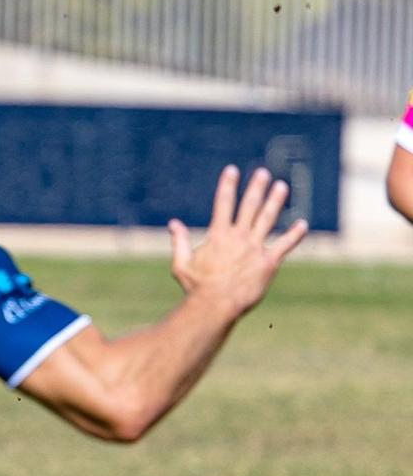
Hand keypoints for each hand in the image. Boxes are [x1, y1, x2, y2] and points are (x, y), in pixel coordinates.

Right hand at [169, 165, 307, 316]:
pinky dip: (294, 234)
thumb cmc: (196, 287)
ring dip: (275, 201)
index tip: (231, 170)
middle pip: (249, 205)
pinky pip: (285, 244)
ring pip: (268, 219)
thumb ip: (179, 241)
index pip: (223, 203)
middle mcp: (239, 237)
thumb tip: (173, 224)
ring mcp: (255, 248)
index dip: (227, 185)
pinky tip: (302, 224)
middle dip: (256, 187)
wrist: (216, 304)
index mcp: (218, 235)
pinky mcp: (269, 262)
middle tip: (263, 173)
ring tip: (282, 186)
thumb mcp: (181, 263)